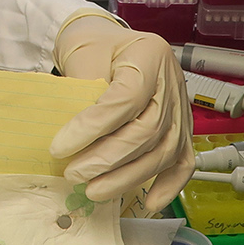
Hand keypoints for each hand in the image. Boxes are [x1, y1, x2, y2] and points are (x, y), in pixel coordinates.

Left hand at [49, 12, 194, 210]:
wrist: (109, 41)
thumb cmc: (93, 47)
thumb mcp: (82, 56)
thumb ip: (81, 93)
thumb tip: (71, 143)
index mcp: (149, 54)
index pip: (126, 99)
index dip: (92, 128)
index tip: (60, 147)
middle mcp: (171, 81)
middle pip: (148, 130)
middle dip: (108, 159)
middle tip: (74, 174)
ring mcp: (181, 105)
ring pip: (165, 150)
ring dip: (129, 177)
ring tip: (94, 190)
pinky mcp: (182, 126)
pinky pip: (183, 160)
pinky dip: (168, 184)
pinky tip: (149, 203)